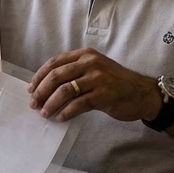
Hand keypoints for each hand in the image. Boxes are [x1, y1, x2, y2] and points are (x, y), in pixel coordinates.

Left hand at [28, 48, 162, 121]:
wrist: (143, 94)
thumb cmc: (115, 83)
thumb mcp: (94, 70)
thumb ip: (74, 73)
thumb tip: (46, 88)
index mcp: (85, 55)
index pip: (54, 63)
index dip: (39, 76)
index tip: (31, 89)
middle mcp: (90, 63)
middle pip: (56, 76)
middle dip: (41, 91)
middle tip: (33, 103)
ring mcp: (98, 78)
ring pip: (65, 91)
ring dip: (51, 104)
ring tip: (44, 113)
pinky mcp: (104, 94)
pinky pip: (78, 104)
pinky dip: (66, 112)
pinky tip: (60, 117)